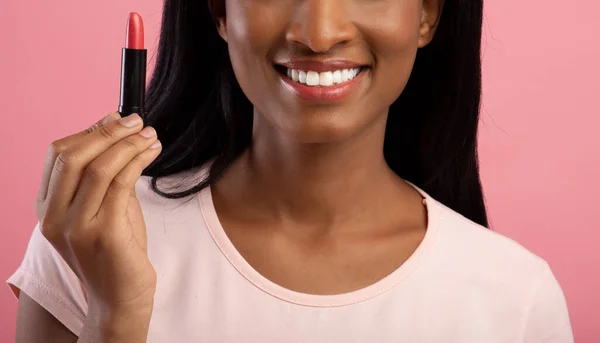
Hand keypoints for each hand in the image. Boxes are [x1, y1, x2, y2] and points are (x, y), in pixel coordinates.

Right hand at [36, 112, 160, 318]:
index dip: (88, 131)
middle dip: (108, 132)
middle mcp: (55, 218)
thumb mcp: (103, 210)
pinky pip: (120, 184)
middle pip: (73, 157)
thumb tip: (119, 137)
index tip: (115, 118)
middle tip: (136, 122)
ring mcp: (77, 227)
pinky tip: (151, 153)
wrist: (121, 297)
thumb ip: (104, 179)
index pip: (57, 156)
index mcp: (49, 209)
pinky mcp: (104, 234)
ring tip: (150, 135)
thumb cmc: (115, 252)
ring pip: (99, 168)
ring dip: (128, 144)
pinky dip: (137, 161)